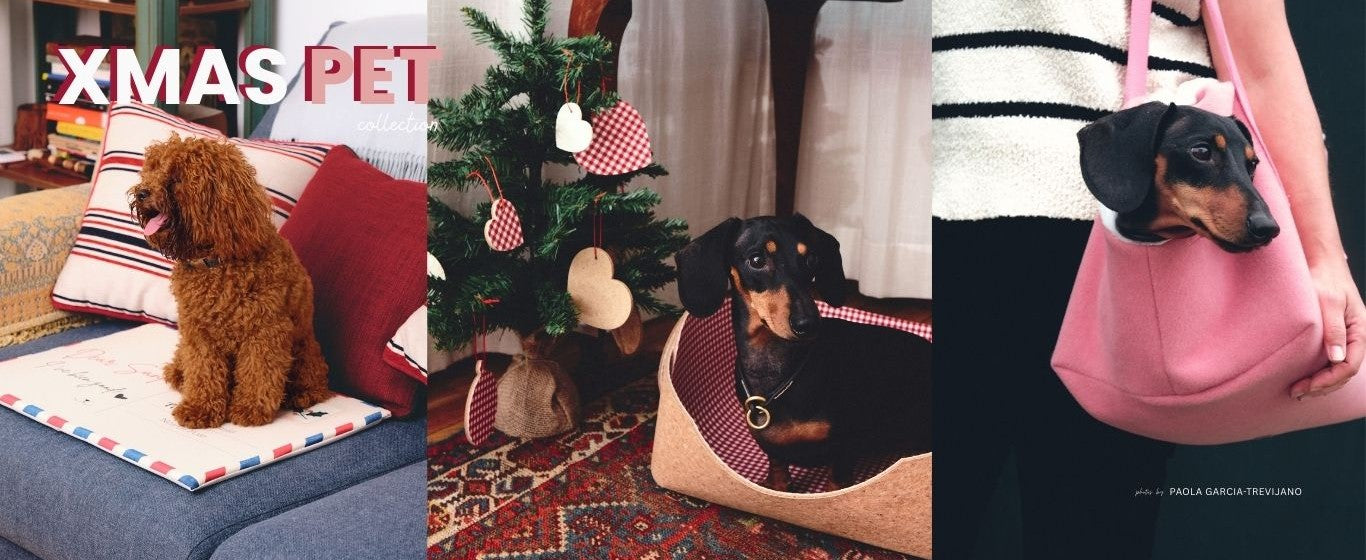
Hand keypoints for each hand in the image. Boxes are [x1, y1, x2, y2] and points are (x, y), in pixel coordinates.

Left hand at [1290, 258, 1364, 398]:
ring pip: (1337, 370)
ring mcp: (1345, 339)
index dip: (1329, 380)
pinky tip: (1303, 380)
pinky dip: (1318, 374)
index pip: (1349, 365)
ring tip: (1298, 392)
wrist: (1322, 266)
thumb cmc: (1325, 281)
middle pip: (1343, 372)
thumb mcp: (1330, 303)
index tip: (1307, 386)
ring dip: (1320, 384)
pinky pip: (1330, 363)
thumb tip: (1336, 358)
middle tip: (1296, 393)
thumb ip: (1333, 329)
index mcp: (1360, 331)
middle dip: (1322, 386)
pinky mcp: (1334, 338)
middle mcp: (1355, 338)